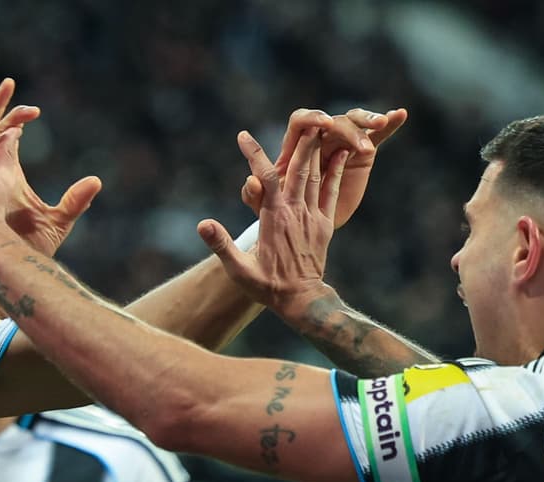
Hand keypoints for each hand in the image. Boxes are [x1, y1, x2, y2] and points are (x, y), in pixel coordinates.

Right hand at [200, 126, 347, 316]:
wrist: (302, 301)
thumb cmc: (267, 288)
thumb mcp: (238, 270)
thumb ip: (221, 245)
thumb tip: (201, 224)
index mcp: (274, 219)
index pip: (263, 179)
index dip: (254, 155)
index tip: (243, 136)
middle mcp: (295, 213)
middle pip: (298, 170)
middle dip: (300, 143)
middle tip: (303, 118)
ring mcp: (313, 218)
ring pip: (316, 177)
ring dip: (318, 151)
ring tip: (321, 126)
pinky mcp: (325, 225)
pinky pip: (332, 193)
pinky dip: (337, 172)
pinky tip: (342, 155)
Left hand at [243, 107, 407, 228]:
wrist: (301, 231)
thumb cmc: (277, 218)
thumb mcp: (263, 210)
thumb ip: (254, 196)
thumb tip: (250, 182)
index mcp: (293, 148)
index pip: (300, 122)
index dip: (311, 119)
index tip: (323, 123)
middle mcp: (317, 140)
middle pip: (333, 121)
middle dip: (347, 126)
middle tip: (359, 138)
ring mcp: (340, 144)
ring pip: (354, 124)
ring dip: (368, 121)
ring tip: (381, 124)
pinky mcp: (359, 153)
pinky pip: (374, 137)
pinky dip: (388, 125)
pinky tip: (400, 115)